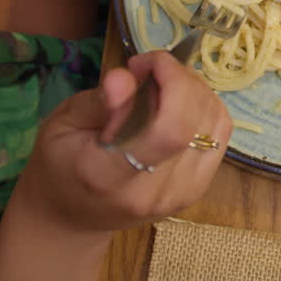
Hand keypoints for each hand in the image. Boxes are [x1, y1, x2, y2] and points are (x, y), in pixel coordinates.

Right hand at [14, 50, 232, 233]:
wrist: (71, 217)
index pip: (168, 130)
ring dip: (194, 90)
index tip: (146, 63)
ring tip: (161, 86)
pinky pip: (219, 134)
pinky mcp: (197, 189)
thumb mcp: (62, 125)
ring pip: (214, 123)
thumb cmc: (61, 165)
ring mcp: (181, 194)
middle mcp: (154, 192)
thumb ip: (97, 102)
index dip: (171, 83)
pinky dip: (205, 107)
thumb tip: (126, 77)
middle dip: (179, 78)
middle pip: (195, 122)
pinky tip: (178, 103)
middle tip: (147, 71)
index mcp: (110, 177)